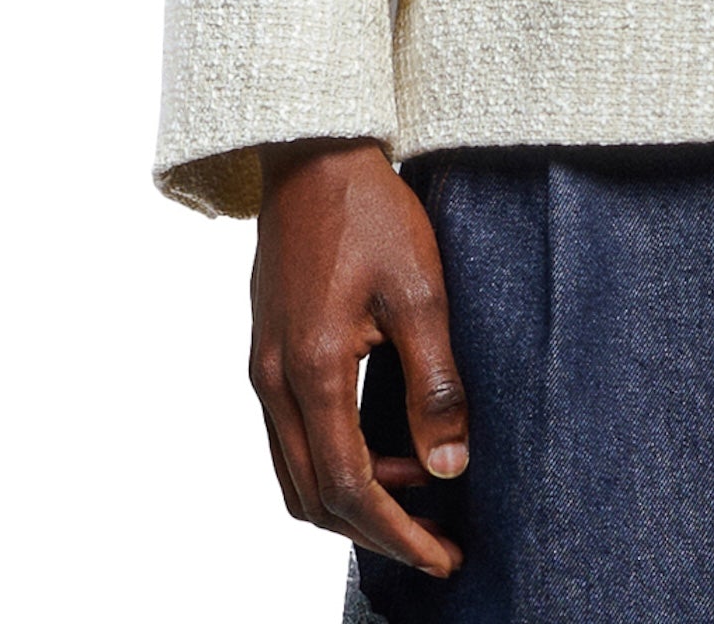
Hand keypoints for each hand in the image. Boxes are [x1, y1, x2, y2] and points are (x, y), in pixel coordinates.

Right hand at [248, 138, 469, 575]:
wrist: (314, 156)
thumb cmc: (372, 213)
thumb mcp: (421, 291)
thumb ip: (436, 384)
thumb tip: (450, 468)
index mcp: (313, 370)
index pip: (350, 487)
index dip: (398, 533)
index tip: (445, 557)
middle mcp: (275, 382)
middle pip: (315, 499)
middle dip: (376, 531)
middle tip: (438, 542)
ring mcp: (263, 371)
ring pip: (296, 477)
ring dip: (353, 501)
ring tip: (419, 492)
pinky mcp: (266, 356)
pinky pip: (289, 442)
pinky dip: (332, 465)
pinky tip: (383, 448)